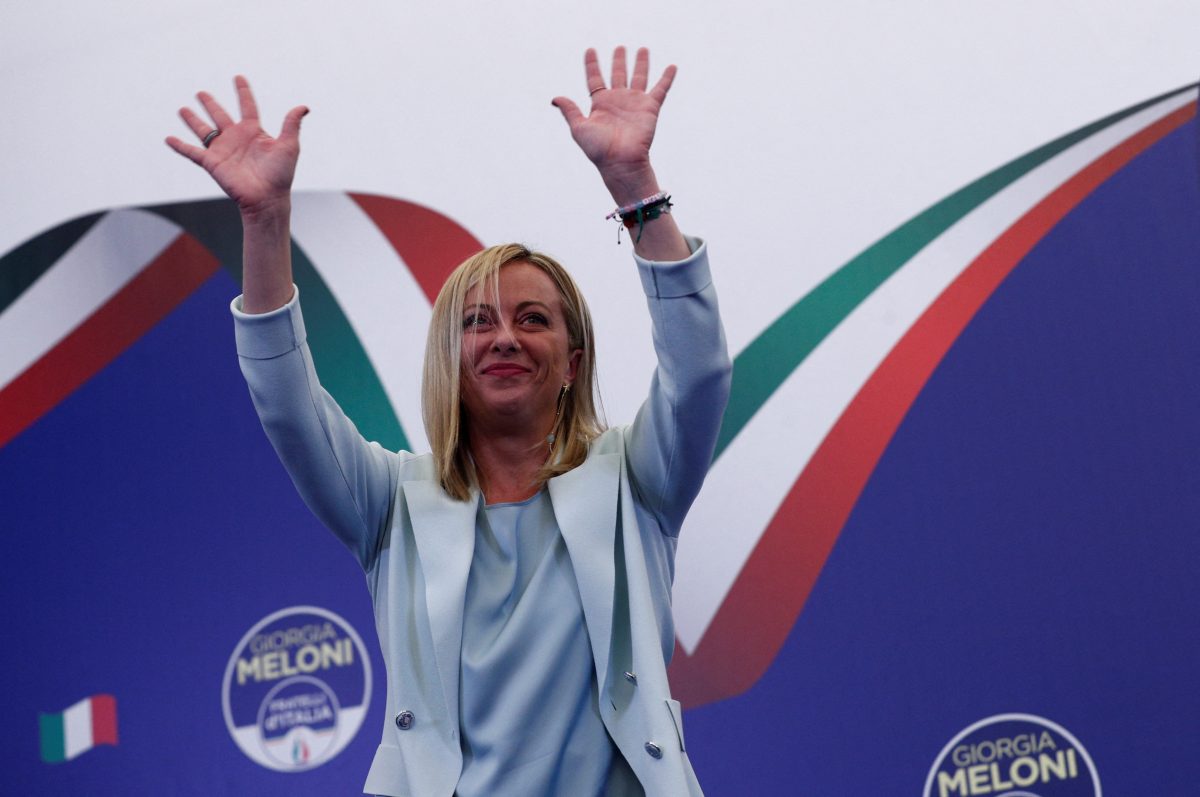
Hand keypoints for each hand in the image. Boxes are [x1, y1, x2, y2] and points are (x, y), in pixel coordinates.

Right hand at [165, 76, 307, 215]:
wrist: (267, 198)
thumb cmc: (280, 174)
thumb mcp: (288, 146)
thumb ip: (292, 124)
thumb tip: (304, 107)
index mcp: (254, 132)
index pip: (247, 106)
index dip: (243, 92)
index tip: (238, 77)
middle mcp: (237, 138)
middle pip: (220, 115)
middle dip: (211, 104)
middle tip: (201, 93)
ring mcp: (223, 150)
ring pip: (204, 130)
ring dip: (192, 120)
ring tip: (182, 109)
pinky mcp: (212, 162)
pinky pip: (192, 152)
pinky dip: (179, 146)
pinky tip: (168, 139)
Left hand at [552, 47, 675, 203]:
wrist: (620, 161)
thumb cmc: (598, 149)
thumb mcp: (579, 127)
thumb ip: (570, 110)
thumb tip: (554, 98)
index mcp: (600, 104)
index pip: (595, 79)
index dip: (592, 64)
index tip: (590, 50)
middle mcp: (618, 101)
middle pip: (618, 74)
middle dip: (619, 60)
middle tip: (620, 48)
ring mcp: (635, 103)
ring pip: (638, 77)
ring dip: (641, 63)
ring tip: (642, 49)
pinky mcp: (650, 108)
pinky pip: (661, 89)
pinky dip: (667, 78)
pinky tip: (672, 66)